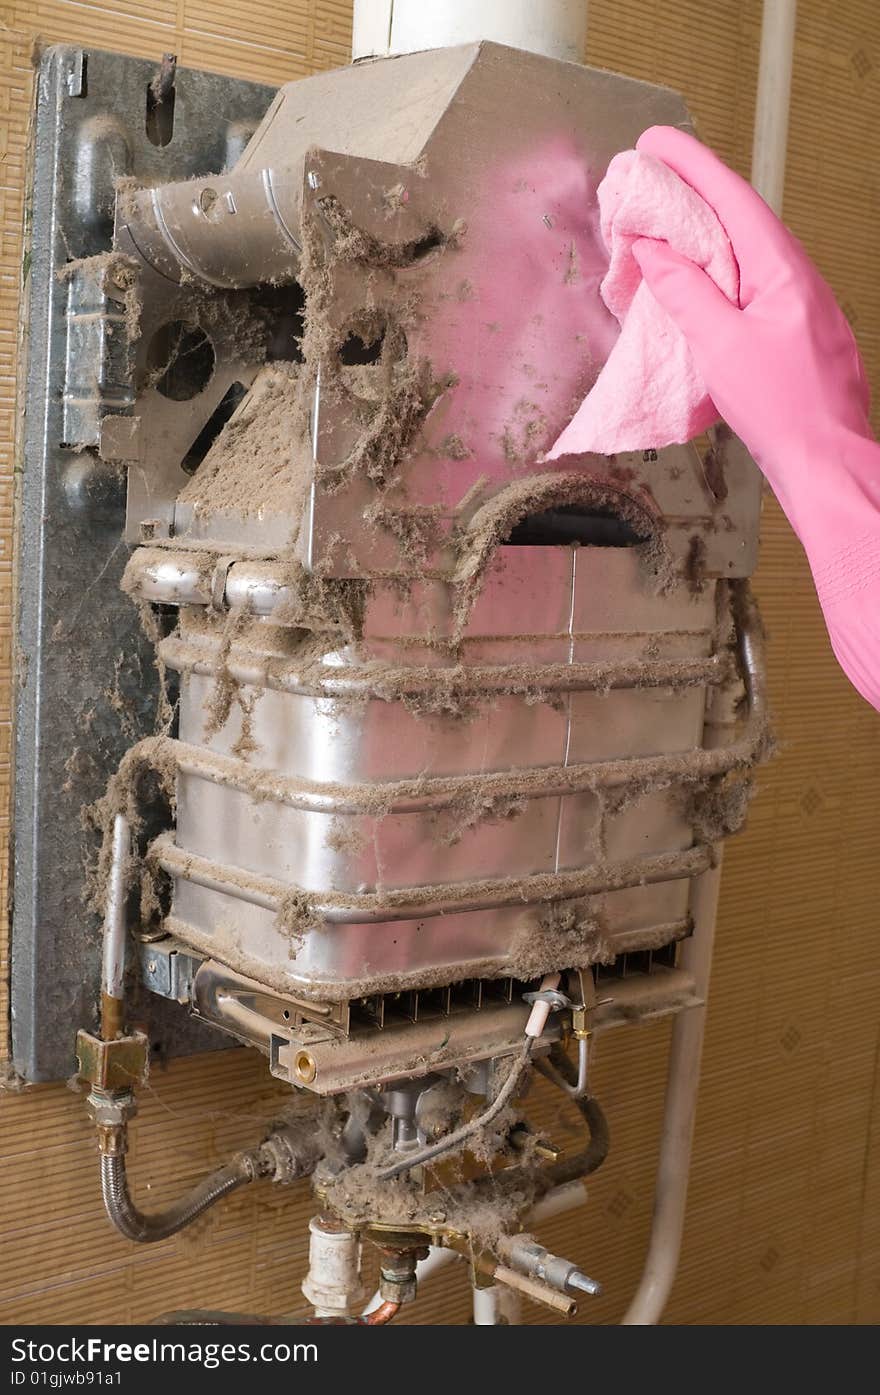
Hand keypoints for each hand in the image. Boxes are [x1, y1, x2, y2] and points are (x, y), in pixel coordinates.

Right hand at [632, 126, 872, 484]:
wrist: (829, 464)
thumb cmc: (784, 411)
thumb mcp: (720, 348)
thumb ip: (686, 294)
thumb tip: (655, 252)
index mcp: (782, 270)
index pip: (732, 199)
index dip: (691, 165)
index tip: (655, 143)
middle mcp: (799, 277)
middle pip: (741, 220)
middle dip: (693, 197)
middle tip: (650, 182)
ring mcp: (803, 304)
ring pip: (748, 255)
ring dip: (704, 238)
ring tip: (664, 230)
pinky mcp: (799, 332)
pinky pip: (755, 286)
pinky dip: (720, 275)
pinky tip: (699, 287)